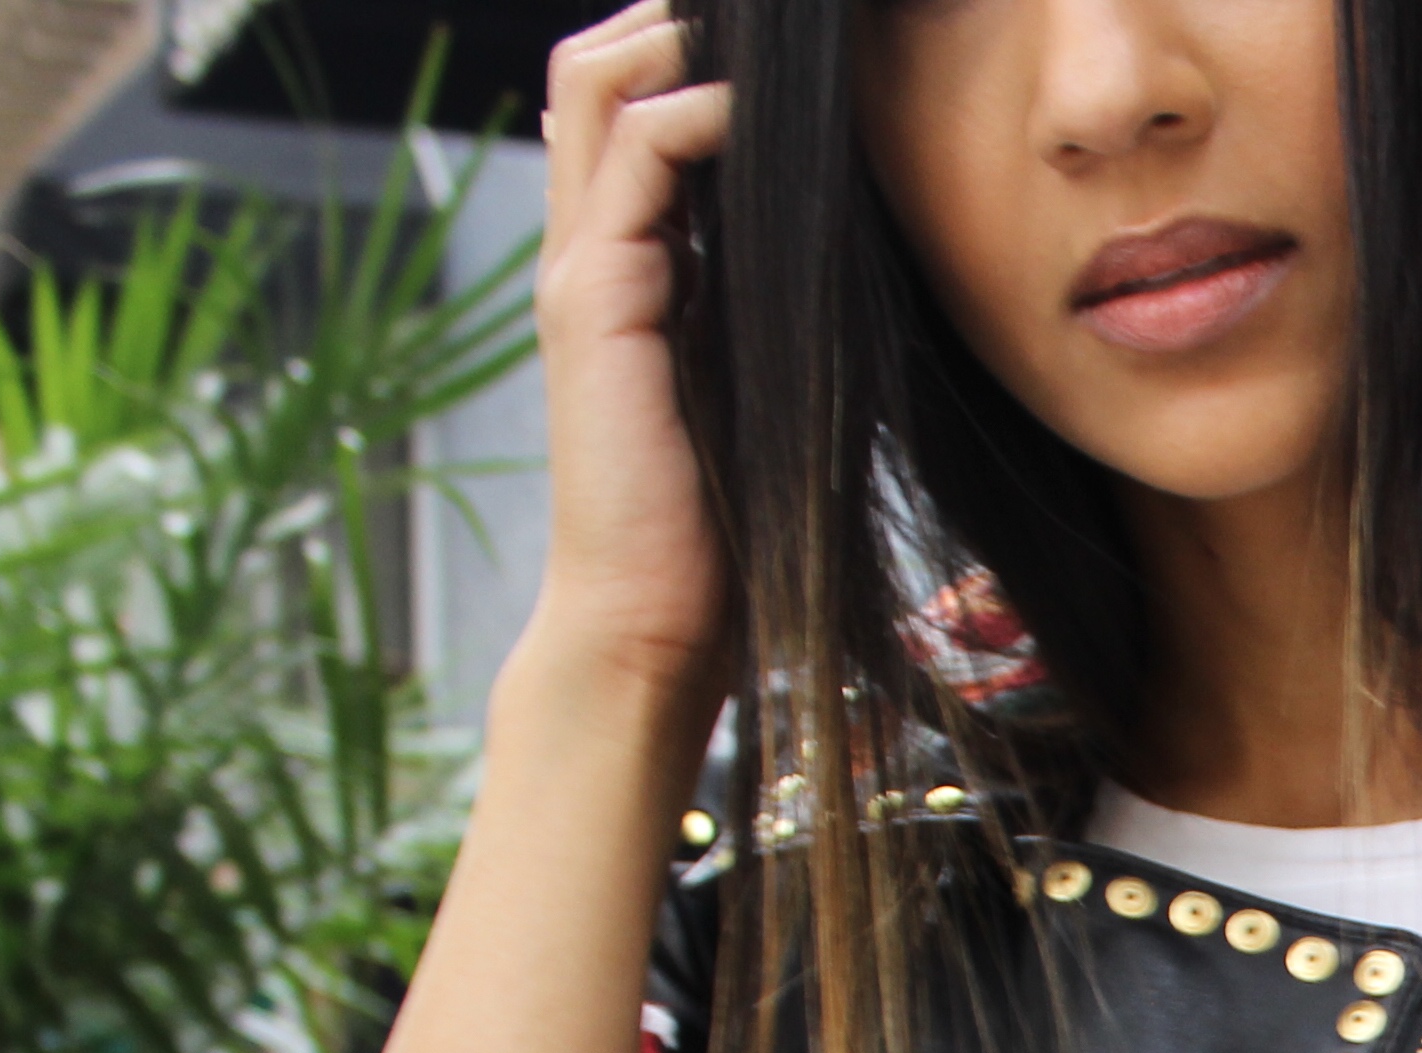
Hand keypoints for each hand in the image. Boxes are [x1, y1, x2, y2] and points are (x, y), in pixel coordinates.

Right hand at [528, 3, 733, 697]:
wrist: (653, 623)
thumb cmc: (720, 528)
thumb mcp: (757, 386)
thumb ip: (766, 308)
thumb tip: (842, 246)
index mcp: (625, 270)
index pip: (633, 112)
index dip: (694, 61)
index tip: (788, 65)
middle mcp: (587, 254)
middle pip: (596, 71)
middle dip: (674, 25)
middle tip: (772, 36)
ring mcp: (579, 271)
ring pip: (599, 86)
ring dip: (683, 45)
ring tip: (765, 53)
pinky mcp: (594, 303)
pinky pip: (633, 159)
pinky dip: (697, 115)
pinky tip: (760, 121)